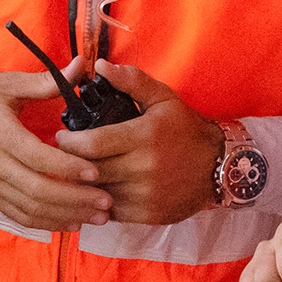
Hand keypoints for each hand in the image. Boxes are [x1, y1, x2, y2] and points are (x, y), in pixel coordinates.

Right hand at [0, 70, 112, 230]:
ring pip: (29, 210)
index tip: (96, 172)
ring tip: (96, 217)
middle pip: (37, 191)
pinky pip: (18, 215)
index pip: (37, 157)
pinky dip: (46, 222)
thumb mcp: (6, 84)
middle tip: (106, 202)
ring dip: (66, 216)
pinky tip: (69, 221)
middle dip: (75, 200)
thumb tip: (82, 66)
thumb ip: (46, 82)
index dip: (68, 168)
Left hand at [52, 61, 223, 223]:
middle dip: (71, 163)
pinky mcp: (151, 215)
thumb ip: (131, 81)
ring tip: (75, 173)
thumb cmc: (186, 129)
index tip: (60, 137)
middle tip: (62, 155)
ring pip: (99, 194)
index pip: (92, 144)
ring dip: (84, 184)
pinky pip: (113, 212)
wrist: (220, 166)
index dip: (69, 142)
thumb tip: (100, 66)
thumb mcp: (162, 98)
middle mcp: (144, 168)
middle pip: (91, 171)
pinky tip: (98, 190)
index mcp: (144, 136)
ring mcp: (148, 195)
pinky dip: (101, 202)